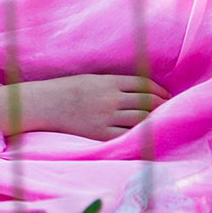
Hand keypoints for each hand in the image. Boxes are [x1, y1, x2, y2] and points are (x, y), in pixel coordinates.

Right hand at [27, 74, 171, 140]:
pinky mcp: (100, 133)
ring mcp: (106, 117)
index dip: (159, 90)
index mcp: (109, 82)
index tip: (166, 95)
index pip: (144, 84)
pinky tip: (143, 133)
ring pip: (141, 118)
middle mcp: (111, 99)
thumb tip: (139, 91)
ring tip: (158, 121)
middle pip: (147, 101)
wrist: (43, 104)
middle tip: (168, 109)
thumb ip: (114, 83)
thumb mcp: (91, 78)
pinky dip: (138, 133)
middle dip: (161, 105)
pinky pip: (127, 134)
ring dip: (153, 119)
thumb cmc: (65, 89)